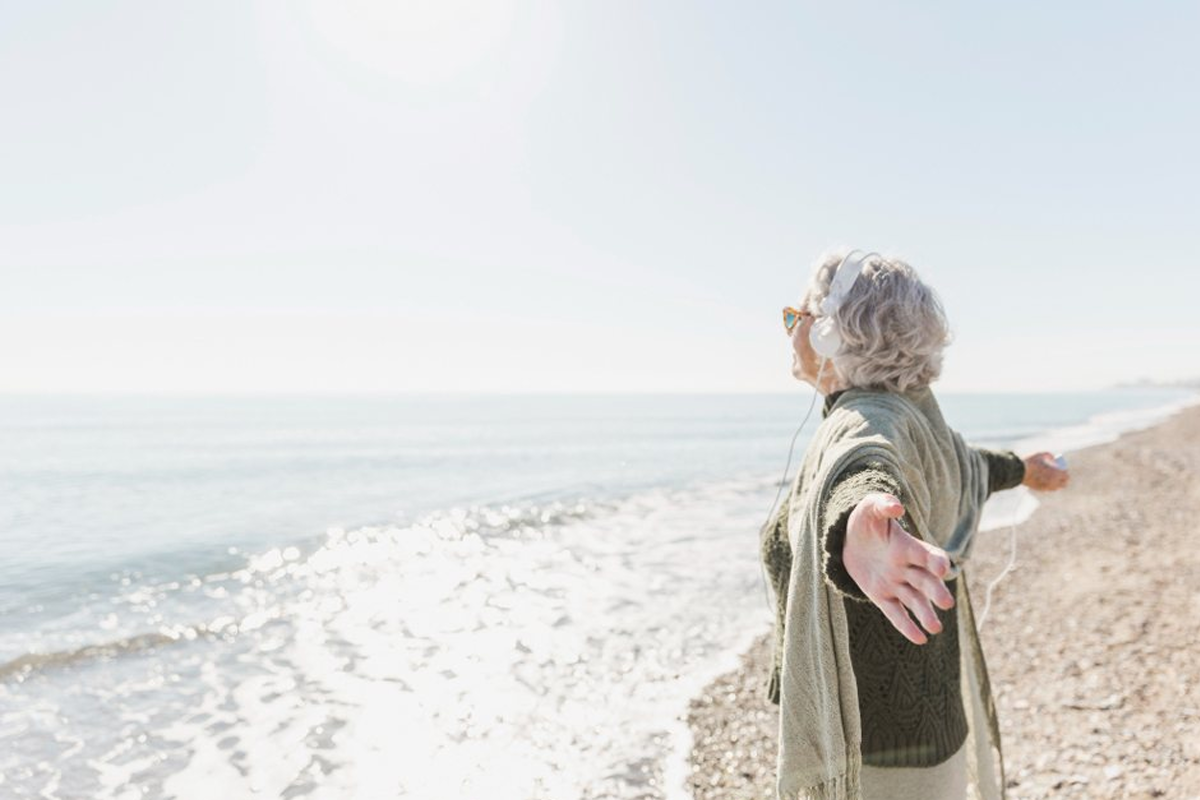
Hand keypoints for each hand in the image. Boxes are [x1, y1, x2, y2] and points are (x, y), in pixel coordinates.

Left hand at [843, 493, 955, 644]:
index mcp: (907, 546)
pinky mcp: (882, 596)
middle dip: (935, 591)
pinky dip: (907, 625)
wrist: (848, 539)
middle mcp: (906, 567)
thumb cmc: (865, 520)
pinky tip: (920, 639)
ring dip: (925, 613)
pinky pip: (896, 613)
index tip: (943, 568)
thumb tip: (896, 506)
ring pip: (914, 601)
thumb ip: (883, 505)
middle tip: (946, 604)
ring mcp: (895, 583)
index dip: (935, 561)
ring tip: (936, 628)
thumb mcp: (870, 508)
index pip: (927, 555)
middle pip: (925, 581)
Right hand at [1022, 452, 1068, 491]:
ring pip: (1057, 487)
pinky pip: (1049, 489)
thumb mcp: (1040, 455)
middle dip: (1063, 479)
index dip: (1064, 471)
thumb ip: (1048, 455)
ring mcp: (1048, 487)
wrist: (1021, 472)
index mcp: (1056, 473)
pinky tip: (1046, 481)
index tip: (1061, 468)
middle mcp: (1054, 482)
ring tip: (1052, 478)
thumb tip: (1053, 457)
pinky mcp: (1041, 489)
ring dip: (1057, 483)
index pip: (1066, 475)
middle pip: (1064, 483)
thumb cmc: (1031, 463)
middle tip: (1059, 474)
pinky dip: (1050, 485)